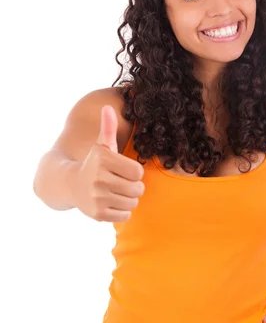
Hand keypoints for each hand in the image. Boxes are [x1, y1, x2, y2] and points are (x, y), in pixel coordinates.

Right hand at [72, 105, 144, 221]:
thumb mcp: (101, 145)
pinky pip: (125, 216)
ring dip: (128, 199)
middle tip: (121, 183)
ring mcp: (97, 198)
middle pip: (138, 189)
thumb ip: (108, 128)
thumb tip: (108, 107)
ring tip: (116, 193)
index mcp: (104, 160)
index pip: (139, 172)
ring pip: (132, 203)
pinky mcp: (97, 214)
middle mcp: (99, 179)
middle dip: (133, 187)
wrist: (70, 184)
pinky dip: (122, 211)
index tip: (123, 170)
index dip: (134, 172)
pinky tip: (110, 203)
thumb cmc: (94, 163)